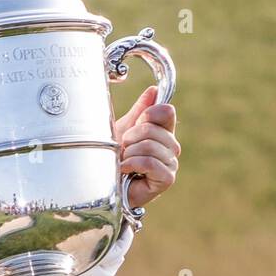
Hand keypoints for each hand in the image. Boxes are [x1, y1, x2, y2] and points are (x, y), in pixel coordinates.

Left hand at [115, 85, 179, 208]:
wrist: (105, 184)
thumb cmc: (114, 159)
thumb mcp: (124, 129)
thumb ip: (140, 111)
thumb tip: (154, 91)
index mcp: (163, 132)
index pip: (166, 111)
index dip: (148, 114)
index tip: (135, 123)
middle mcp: (171, 147)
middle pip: (153, 129)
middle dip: (131, 138)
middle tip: (124, 149)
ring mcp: (171, 163)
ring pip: (150, 146)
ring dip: (129, 153)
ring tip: (124, 161)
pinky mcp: (167, 179)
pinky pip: (150, 162)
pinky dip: (133, 164)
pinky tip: (125, 170)